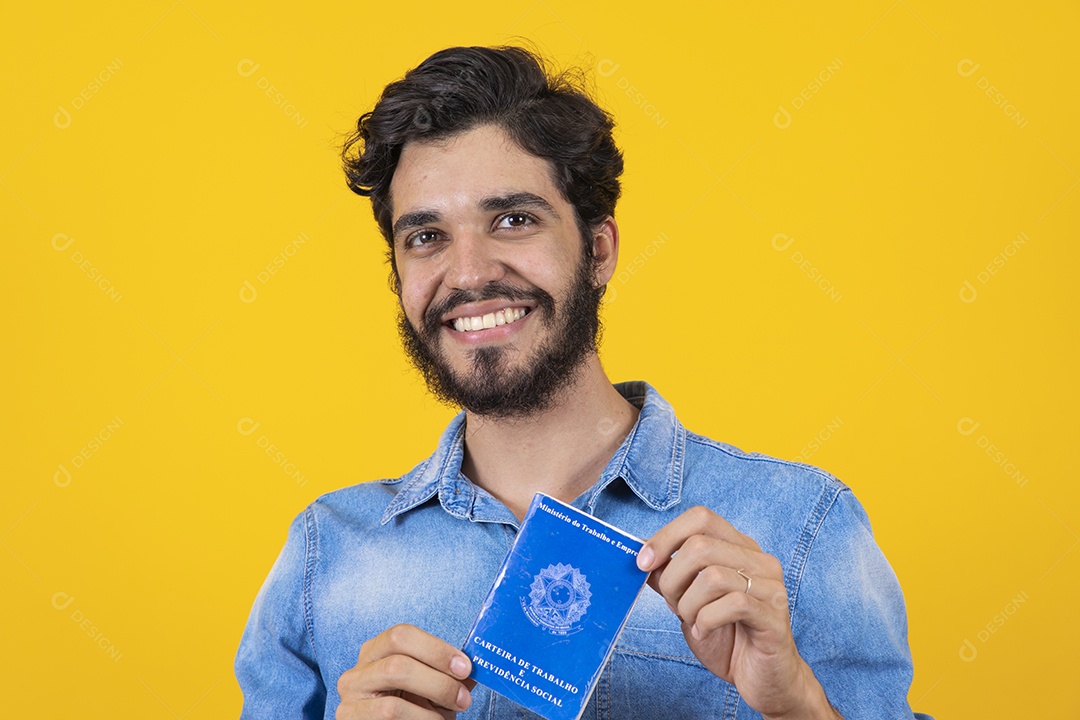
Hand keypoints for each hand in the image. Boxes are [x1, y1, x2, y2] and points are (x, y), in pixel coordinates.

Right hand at [336, 624, 475, 718]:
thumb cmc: (411, 711)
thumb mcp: (429, 687)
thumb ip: (447, 673)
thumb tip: (477, 664)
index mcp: (376, 651)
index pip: (402, 635)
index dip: (436, 649)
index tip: (465, 667)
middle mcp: (358, 671)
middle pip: (398, 662)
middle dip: (438, 679)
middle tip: (463, 698)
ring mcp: (351, 698)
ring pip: (393, 698)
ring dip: (430, 707)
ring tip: (448, 715)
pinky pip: (390, 716)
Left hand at [637, 507, 836, 718]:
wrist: (764, 680)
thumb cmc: (728, 638)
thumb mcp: (689, 602)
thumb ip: (670, 576)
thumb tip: (641, 555)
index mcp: (740, 548)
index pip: (701, 518)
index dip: (666, 536)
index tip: (643, 563)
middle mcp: (760, 561)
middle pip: (700, 546)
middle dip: (673, 579)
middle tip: (674, 606)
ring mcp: (771, 587)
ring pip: (713, 576)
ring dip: (688, 605)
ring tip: (692, 621)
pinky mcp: (774, 616)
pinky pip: (732, 605)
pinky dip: (706, 621)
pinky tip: (705, 633)